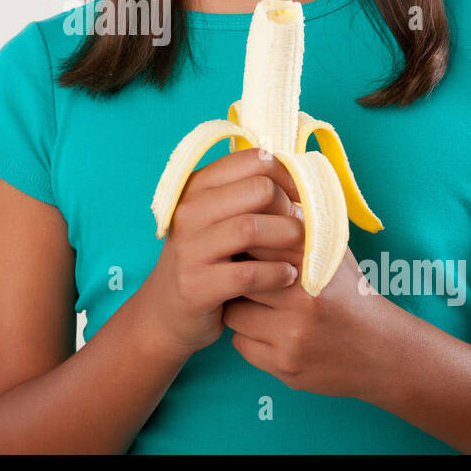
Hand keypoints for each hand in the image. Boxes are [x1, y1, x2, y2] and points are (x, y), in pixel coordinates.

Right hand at [139, 149, 306, 359]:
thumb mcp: (220, 219)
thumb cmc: (208, 259)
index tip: (301, 198)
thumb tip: (304, 177)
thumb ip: (249, 195)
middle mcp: (189, 210)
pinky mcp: (195, 285)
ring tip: (301, 253)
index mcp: (198, 186)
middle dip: (289, 209)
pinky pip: (248, 273)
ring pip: (252, 227)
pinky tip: (287, 277)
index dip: (288, 176)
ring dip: (287, 240)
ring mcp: (189, 248)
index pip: (255, 159)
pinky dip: (276, 274)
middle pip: (259, 189)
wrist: (166, 311)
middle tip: (299, 230)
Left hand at [222, 240, 395, 398]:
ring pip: (234, 314)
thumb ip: (300, 226)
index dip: (245, 244)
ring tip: (259, 306)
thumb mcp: (333, 253)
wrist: (383, 352)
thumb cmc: (350, 295)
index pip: (256, 241)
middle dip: (237, 277)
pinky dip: (249, 337)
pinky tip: (269, 331)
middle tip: (243, 277)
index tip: (244, 247)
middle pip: (239, 278)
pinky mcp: (286, 366)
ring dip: (240, 309)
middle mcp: (303, 299)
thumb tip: (265, 193)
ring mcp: (293, 336)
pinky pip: (241, 344)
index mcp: (314, 264)